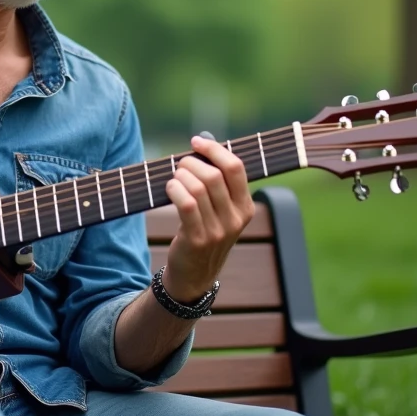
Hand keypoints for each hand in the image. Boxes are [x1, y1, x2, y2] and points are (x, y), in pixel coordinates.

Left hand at [162, 135, 255, 302]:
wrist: (195, 274)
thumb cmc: (204, 231)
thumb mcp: (220, 209)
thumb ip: (216, 180)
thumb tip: (203, 141)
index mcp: (246, 207)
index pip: (236, 168)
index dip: (214, 150)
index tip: (196, 142)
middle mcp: (236, 219)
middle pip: (214, 176)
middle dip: (191, 163)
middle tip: (180, 164)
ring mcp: (218, 231)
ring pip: (198, 188)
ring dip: (180, 176)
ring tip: (174, 178)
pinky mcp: (198, 239)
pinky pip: (186, 205)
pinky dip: (175, 189)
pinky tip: (170, 188)